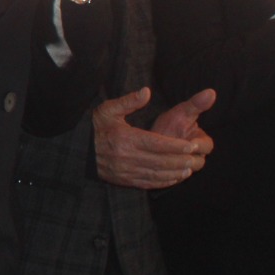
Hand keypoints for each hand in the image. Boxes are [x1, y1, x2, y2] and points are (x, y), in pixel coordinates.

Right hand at [92, 86, 214, 189]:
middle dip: (180, 160)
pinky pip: (148, 183)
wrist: (80, 151)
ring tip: (189, 168)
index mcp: (125, 139)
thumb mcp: (108, 110)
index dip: (176, 146)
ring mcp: (125, 171)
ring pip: (157, 174)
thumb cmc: (97, 128)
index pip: (157, 144)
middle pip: (160, 161)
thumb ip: (128, 101)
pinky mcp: (124, 180)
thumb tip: (147, 92)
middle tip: (195, 158)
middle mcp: (126, 157)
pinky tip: (174, 177)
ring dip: (175, 172)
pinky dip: (164, 181)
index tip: (191, 145)